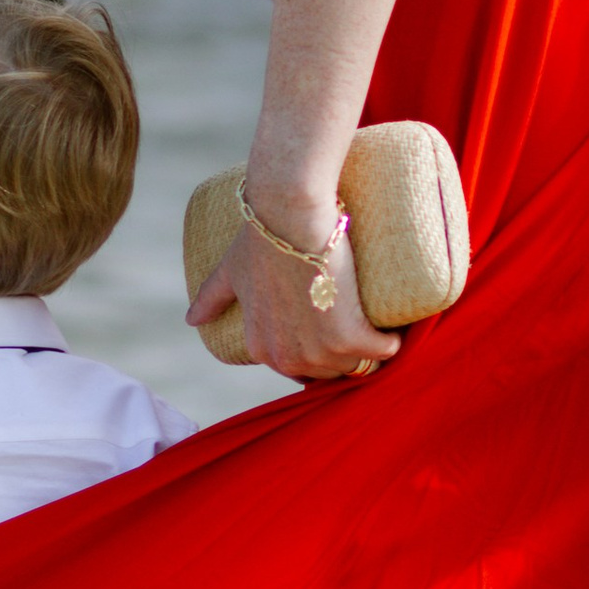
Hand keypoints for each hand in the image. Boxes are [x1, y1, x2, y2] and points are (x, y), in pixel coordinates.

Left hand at [187, 191, 398, 384]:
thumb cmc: (261, 238)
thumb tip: (191, 319)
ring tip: (378, 324)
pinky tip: (396, 331)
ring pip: (356, 365)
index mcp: (261, 349)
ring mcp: (319, 352)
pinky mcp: (350, 338)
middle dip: (345, 353)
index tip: (331, 327)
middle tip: (358, 321)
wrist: (291, 216)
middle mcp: (287, 359)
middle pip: (329, 372)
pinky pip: (381, 351)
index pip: (298, 369)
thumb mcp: (231, 271)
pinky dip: (392, 343)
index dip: (317, 348)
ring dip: (370, 350)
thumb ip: (212, 297)